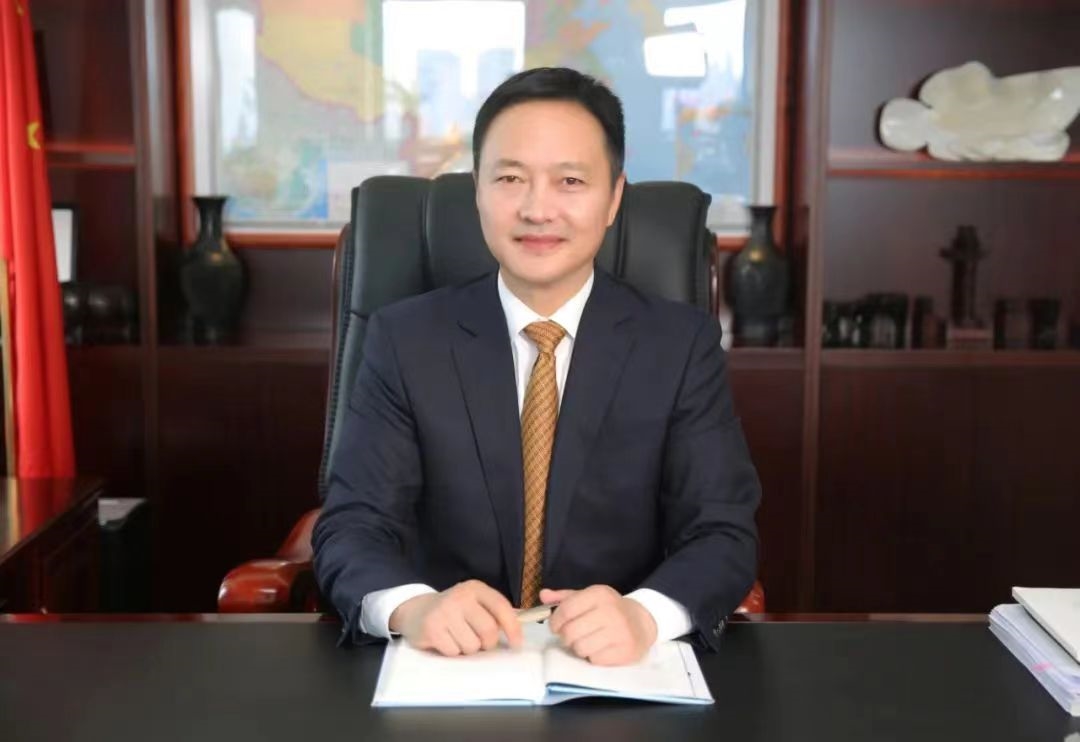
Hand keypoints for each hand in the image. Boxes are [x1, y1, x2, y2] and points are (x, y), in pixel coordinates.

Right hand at [388, 580, 523, 655]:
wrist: (416, 611)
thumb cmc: (454, 611)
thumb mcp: (475, 604)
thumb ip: (496, 612)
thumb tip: (525, 622)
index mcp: (476, 589)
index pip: (501, 607)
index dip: (513, 628)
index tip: (517, 644)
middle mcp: (461, 596)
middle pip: (488, 631)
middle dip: (487, 643)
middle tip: (478, 641)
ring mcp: (445, 611)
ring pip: (471, 645)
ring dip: (468, 649)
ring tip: (458, 638)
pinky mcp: (432, 628)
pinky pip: (454, 652)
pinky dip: (453, 652)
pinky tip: (445, 640)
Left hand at [541, 585, 657, 665]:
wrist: (642, 622)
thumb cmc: (609, 609)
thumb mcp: (589, 598)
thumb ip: (564, 598)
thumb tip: (543, 595)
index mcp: (599, 594)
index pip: (566, 610)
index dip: (555, 621)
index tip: (555, 626)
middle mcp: (610, 611)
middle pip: (571, 632)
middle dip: (565, 637)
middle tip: (571, 636)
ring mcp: (619, 632)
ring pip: (581, 648)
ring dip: (579, 648)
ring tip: (586, 642)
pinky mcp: (625, 651)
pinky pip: (594, 660)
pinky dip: (593, 657)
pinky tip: (600, 649)